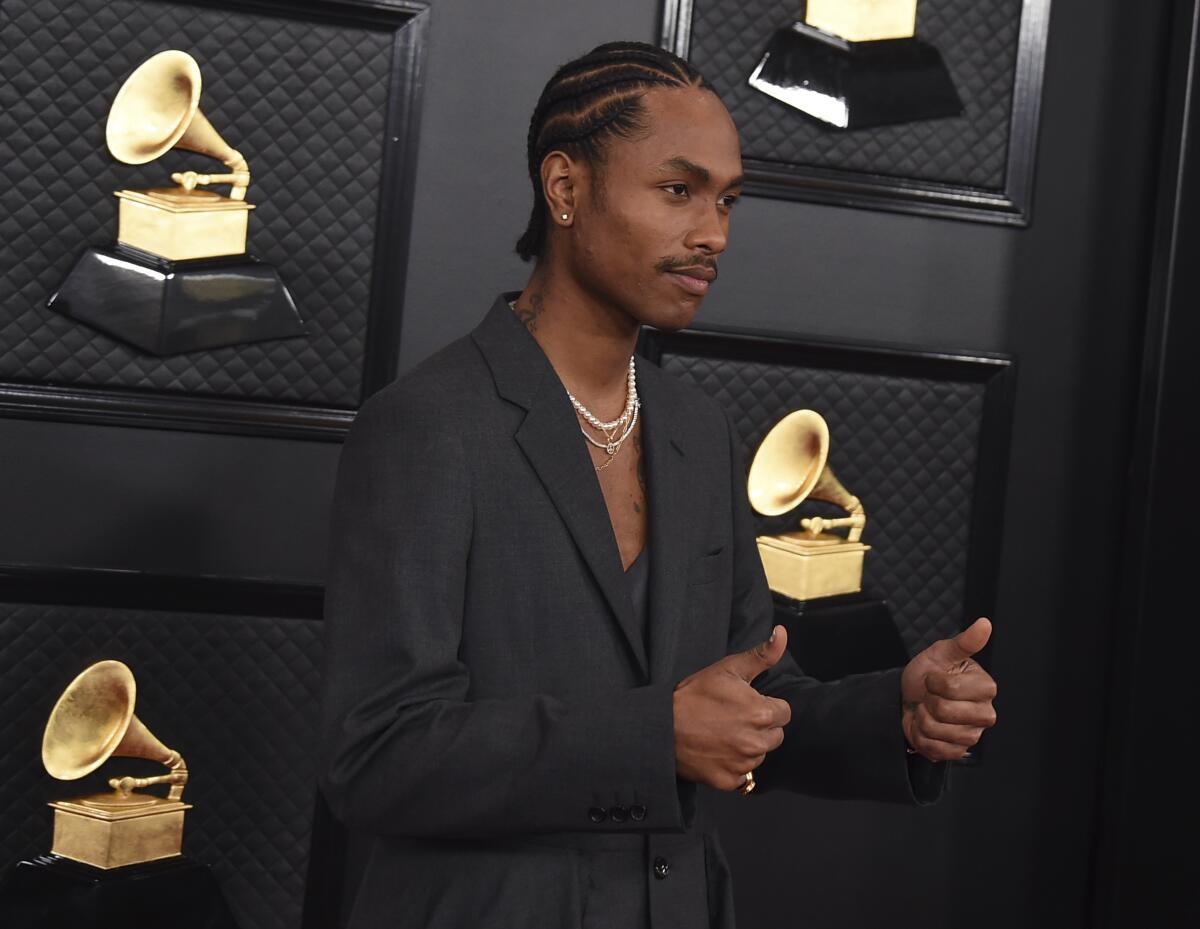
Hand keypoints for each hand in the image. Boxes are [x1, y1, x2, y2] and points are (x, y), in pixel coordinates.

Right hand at [673, 625, 792, 790]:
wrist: (661, 727)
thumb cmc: (693, 696)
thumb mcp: (727, 668)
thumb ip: (761, 655)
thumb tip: (781, 634)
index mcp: (761, 713)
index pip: (784, 712)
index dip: (765, 705)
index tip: (745, 703)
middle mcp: (757, 743)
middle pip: (775, 735)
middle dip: (760, 726)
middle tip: (732, 718)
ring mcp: (743, 765)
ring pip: (759, 755)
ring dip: (748, 746)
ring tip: (722, 733)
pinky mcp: (729, 781)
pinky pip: (742, 776)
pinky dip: (733, 766)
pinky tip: (716, 751)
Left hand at [901, 617, 997, 761]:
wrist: (911, 697)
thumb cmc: (929, 673)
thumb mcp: (941, 653)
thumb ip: (964, 642)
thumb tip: (985, 623)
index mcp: (986, 687)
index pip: (952, 689)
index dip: (933, 682)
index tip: (934, 678)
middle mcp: (985, 714)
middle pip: (944, 711)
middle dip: (927, 701)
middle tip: (930, 696)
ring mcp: (973, 735)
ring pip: (935, 730)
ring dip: (921, 718)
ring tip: (928, 710)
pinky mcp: (959, 752)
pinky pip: (933, 748)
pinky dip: (921, 736)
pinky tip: (926, 726)